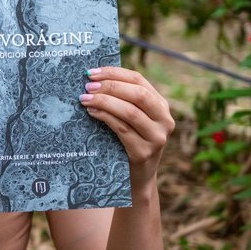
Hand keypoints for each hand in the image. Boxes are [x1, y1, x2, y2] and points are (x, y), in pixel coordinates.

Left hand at [79, 66, 174, 186]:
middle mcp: (164, 120)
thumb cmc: (129, 142)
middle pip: (137, 94)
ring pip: (129, 111)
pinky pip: (122, 129)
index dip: (114, 73)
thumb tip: (94, 78)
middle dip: (110, 86)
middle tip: (88, 86)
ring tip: (85, 98)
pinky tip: (92, 112)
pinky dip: (105, 117)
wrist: (137, 177)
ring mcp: (157, 138)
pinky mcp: (144, 152)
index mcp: (161, 106)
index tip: (92, 72)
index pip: (139, 80)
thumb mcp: (133, 119)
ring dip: (104, 102)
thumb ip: (123, 100)